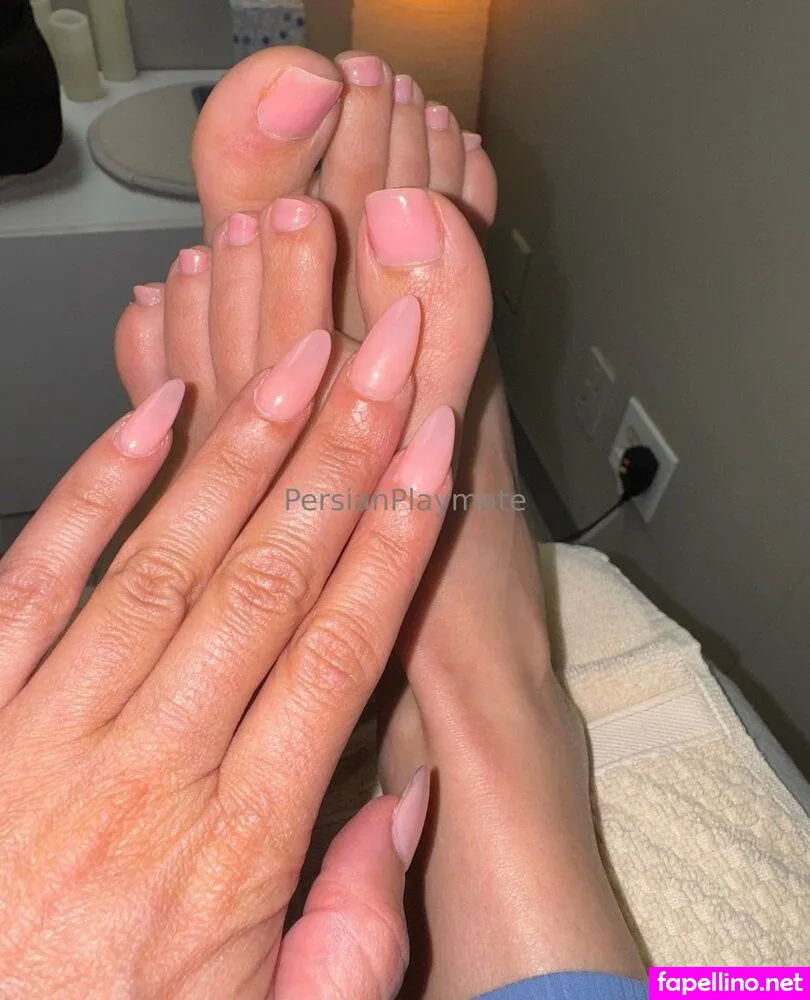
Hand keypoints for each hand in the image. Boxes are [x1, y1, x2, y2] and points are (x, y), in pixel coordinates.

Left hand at [0, 304, 452, 998]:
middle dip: (339, 451)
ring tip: (297, 359)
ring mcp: (45, 731)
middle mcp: (146, 770)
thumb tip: (406, 805)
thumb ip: (353, 936)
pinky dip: (95, 487)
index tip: (428, 448)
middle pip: (267, 579)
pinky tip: (152, 417)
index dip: (392, 535)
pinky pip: (35, 580)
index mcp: (231, 847)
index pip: (337, 651)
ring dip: (239, 450)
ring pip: (165, 560)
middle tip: (384, 354)